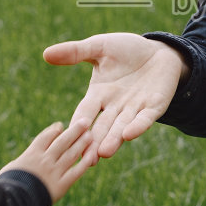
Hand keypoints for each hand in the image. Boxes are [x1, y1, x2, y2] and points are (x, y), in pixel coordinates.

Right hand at [0, 121, 96, 202]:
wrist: (15, 201)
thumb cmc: (8, 186)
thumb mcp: (10, 168)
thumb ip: (22, 162)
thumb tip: (24, 161)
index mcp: (31, 154)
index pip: (45, 137)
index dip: (54, 130)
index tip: (60, 126)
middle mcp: (45, 160)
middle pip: (62, 141)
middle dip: (74, 131)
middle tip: (85, 122)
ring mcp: (54, 172)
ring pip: (71, 153)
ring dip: (82, 143)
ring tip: (90, 135)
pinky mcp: (62, 185)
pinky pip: (76, 172)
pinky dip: (84, 163)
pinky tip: (91, 155)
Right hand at [42, 33, 186, 158]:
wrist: (159, 50)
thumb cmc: (127, 50)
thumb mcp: (100, 47)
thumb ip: (75, 52)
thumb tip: (46, 54)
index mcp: (99, 94)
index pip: (85, 112)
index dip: (78, 123)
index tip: (67, 136)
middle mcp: (115, 106)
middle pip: (102, 127)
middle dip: (94, 142)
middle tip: (85, 158)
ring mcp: (135, 108)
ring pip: (121, 128)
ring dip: (113, 140)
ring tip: (103, 153)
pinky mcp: (154, 106)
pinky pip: (145, 118)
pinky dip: (138, 126)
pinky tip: (129, 135)